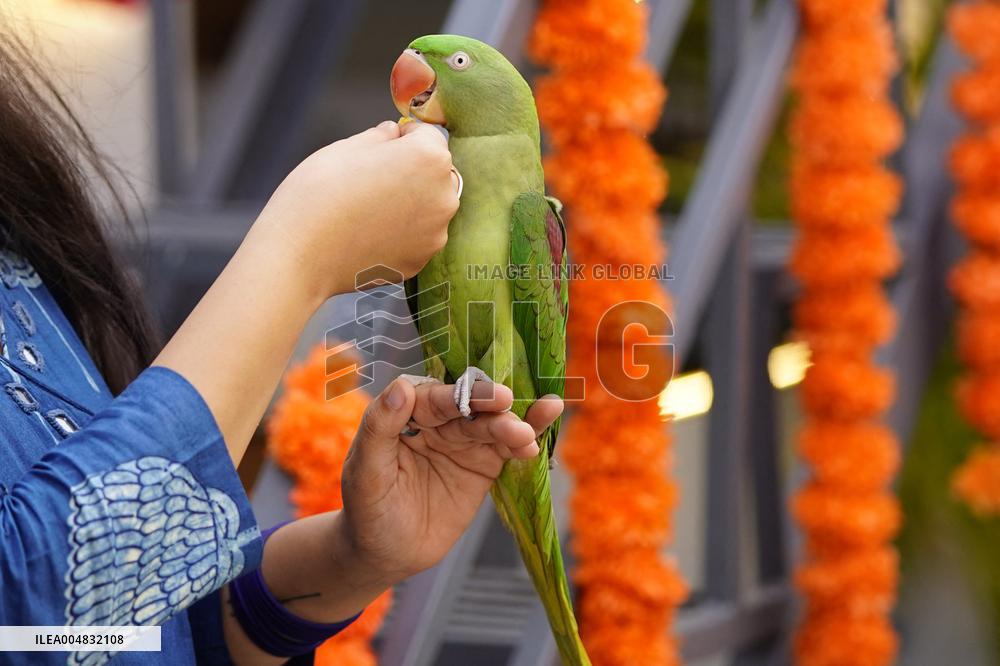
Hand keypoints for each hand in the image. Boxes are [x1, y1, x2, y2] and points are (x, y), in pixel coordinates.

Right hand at [251, 121, 458, 301]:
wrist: (299, 255)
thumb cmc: (318, 194)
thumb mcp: (346, 147)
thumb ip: (381, 136)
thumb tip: (394, 133)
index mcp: (429, 158)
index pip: (428, 135)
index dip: (403, 137)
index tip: (381, 147)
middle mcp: (443, 196)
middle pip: (436, 173)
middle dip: (412, 171)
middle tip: (372, 180)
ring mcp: (435, 233)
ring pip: (428, 207)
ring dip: (409, 203)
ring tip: (368, 210)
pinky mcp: (421, 260)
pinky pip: (417, 237)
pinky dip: (400, 233)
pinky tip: (369, 233)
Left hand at [337, 378, 563, 587]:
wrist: (386, 554)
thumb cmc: (366, 510)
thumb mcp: (365, 471)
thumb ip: (379, 427)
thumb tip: (401, 386)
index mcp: (405, 414)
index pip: (433, 398)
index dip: (456, 395)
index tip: (478, 396)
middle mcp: (437, 421)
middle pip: (468, 406)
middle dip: (488, 403)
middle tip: (508, 403)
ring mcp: (462, 442)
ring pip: (491, 426)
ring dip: (512, 425)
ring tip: (525, 436)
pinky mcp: (483, 465)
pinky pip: (506, 449)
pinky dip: (524, 441)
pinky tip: (538, 438)